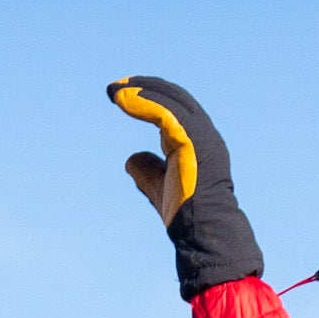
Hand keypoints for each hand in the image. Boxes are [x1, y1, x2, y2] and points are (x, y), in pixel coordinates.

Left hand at [108, 74, 261, 298]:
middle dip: (143, 87)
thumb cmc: (186, 214)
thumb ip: (148, 172)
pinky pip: (165, 113)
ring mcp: (201, 136)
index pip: (174, 108)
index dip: (149, 97)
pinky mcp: (193, 141)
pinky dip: (144, 103)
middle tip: (115, 86)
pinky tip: (124, 100)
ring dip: (140, 91)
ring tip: (115, 90)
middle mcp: (204, 134)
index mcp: (198, 141)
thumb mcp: (159, 188)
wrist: (202, 231)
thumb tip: (131, 160)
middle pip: (173, 97)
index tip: (122, 95)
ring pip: (170, 100)